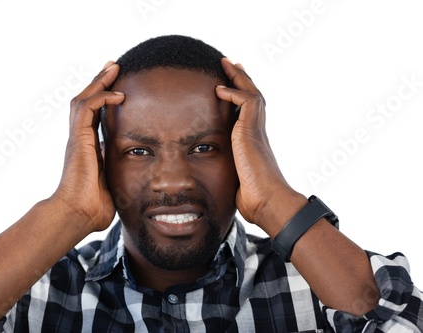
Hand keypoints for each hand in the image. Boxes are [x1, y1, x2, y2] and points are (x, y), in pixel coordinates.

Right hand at [52, 61, 124, 231]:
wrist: (78, 214)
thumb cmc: (93, 207)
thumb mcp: (111, 184)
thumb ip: (117, 175)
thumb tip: (132, 178)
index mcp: (87, 147)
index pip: (94, 115)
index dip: (103, 99)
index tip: (117, 88)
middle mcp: (80, 139)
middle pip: (86, 101)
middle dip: (99, 82)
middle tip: (113, 66)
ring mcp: (77, 138)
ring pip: (84, 99)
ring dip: (99, 82)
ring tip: (113, 67)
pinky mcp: (78, 139)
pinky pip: (87, 109)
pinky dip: (101, 98)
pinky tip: (118, 94)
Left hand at [216, 58, 304, 235]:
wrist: (267, 202)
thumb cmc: (254, 198)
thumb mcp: (237, 179)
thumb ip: (231, 173)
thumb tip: (223, 184)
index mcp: (253, 141)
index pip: (248, 112)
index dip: (240, 96)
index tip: (228, 85)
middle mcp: (257, 132)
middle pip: (252, 97)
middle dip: (241, 79)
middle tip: (231, 63)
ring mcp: (256, 131)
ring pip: (251, 94)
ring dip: (238, 77)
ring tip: (226, 63)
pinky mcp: (252, 132)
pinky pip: (245, 103)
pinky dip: (232, 94)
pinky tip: (219, 90)